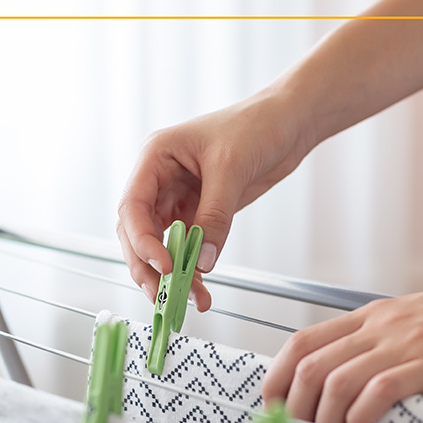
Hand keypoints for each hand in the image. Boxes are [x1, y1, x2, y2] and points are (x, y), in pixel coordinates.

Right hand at [116, 94, 313, 311]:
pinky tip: (201, 289)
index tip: (164, 265)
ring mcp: (179, 197)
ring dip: (170, 274)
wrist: (288, 122)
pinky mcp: (200, 212)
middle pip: (138, 232)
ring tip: (185, 300)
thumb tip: (203, 260)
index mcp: (155, 157)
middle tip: (163, 294)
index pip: (133, 206)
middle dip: (148, 265)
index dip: (142, 240)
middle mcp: (160, 179)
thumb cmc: (256, 125)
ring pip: (162, 244)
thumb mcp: (231, 168)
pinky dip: (193, 269)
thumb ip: (215, 215)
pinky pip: (189, 246)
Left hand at [260, 272, 422, 422]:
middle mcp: (382, 324)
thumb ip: (392, 349)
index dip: (277, 379)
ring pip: (334, 382)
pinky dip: (357, 420)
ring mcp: (405, 342)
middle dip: (292, 409)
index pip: (303, 342)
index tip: (275, 411)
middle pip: (308, 364)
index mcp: (376, 315)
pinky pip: (375, 392)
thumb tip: (364, 391)